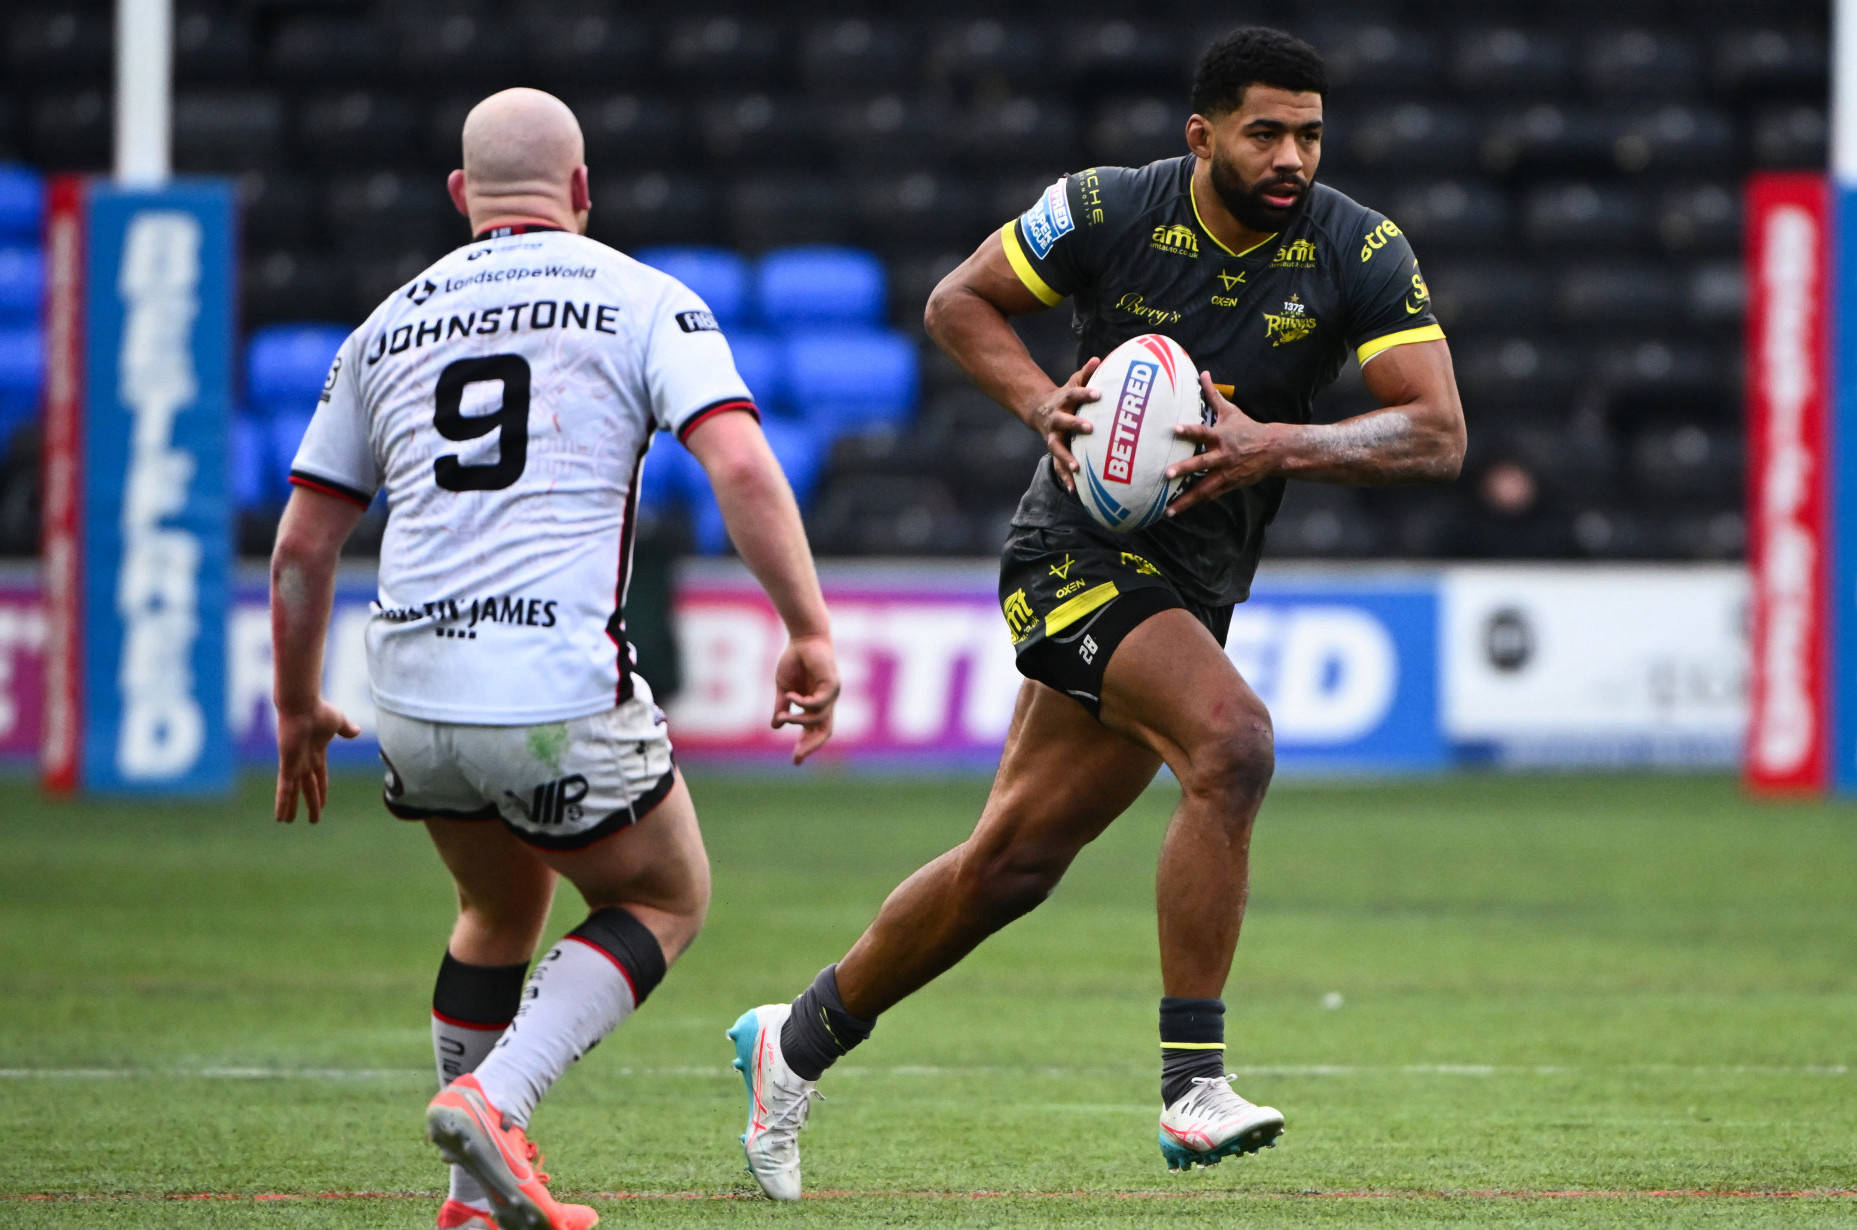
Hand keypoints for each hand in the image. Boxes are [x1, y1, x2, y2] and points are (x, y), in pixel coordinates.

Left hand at [274, 701, 359, 822]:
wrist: (302, 705)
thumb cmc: (319, 710)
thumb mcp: (338, 721)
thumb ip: (346, 729)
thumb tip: (356, 731)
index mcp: (316, 752)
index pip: (319, 777)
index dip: (321, 791)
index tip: (322, 803)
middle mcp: (304, 761)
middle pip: (308, 788)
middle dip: (310, 803)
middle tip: (312, 819)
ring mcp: (294, 764)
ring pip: (293, 792)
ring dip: (291, 807)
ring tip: (286, 822)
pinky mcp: (287, 765)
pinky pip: (285, 789)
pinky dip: (283, 803)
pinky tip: (280, 817)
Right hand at [771, 633, 839, 764]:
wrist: (803, 638)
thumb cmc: (795, 660)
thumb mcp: (783, 687)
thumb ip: (781, 706)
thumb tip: (775, 725)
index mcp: (814, 705)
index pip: (814, 731)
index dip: (805, 745)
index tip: (795, 761)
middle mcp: (825, 702)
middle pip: (824, 731)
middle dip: (811, 745)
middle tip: (797, 757)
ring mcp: (831, 694)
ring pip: (819, 719)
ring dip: (798, 721)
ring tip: (783, 716)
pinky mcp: (833, 684)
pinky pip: (819, 702)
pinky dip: (803, 704)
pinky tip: (791, 696)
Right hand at [1026, 356, 1102, 492]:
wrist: (1039, 410)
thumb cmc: (1066, 396)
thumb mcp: (1073, 382)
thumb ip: (1086, 374)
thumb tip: (1098, 359)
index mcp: (1063, 401)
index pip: (1074, 394)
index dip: (1085, 393)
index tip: (1099, 394)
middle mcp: (1055, 419)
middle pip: (1063, 422)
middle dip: (1075, 425)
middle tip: (1090, 428)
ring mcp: (1052, 437)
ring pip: (1057, 449)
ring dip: (1066, 459)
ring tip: (1077, 470)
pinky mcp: (1054, 451)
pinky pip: (1059, 466)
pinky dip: (1066, 478)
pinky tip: (1076, 491)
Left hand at [1164, 371, 1286, 515]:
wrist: (1273, 450)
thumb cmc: (1247, 428)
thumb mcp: (1231, 411)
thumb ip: (1212, 394)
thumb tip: (1202, 372)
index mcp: (1220, 436)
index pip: (1202, 431)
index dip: (1188, 430)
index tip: (1174, 429)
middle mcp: (1222, 455)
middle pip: (1201, 463)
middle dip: (1184, 469)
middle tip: (1167, 474)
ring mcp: (1225, 472)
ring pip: (1203, 488)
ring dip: (1186, 499)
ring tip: (1168, 508)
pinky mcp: (1228, 484)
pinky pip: (1209, 495)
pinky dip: (1194, 503)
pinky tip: (1177, 510)